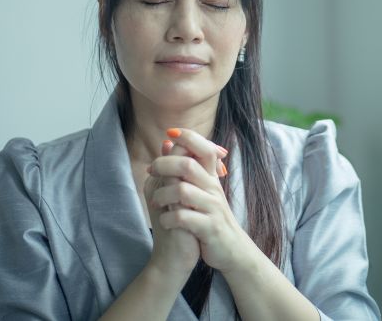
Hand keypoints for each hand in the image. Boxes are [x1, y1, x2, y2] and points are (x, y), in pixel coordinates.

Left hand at [149, 128, 254, 272]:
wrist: (230, 249)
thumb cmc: (210, 217)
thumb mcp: (201, 190)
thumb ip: (186, 167)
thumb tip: (166, 143)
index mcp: (211, 178)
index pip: (204, 147)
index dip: (187, 136)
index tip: (170, 133)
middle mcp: (213, 189)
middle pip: (188, 164)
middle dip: (164, 165)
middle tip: (151, 172)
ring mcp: (212, 208)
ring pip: (182, 191)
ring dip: (162, 195)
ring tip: (155, 203)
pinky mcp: (209, 228)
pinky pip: (184, 218)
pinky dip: (169, 218)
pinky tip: (165, 221)